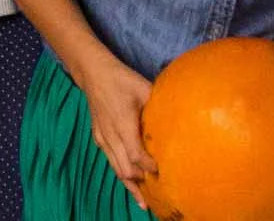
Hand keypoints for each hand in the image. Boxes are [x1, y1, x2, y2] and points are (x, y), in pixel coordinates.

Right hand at [77, 54, 156, 210]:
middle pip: (125, 169)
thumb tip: (181, 116)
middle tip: (158, 195)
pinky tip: (130, 181)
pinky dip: (120, 172)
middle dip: (141, 184)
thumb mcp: (143, 88)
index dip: (148, 166)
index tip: (162, 172)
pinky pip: (110, 160)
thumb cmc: (121, 79)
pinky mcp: (98, 137)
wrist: (93, 72)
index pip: (135, 155)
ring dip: (129, 185)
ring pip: (116, 168)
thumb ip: (158, 105)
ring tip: (143, 202)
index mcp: (123, 124)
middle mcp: (111, 135)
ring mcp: (102, 137)